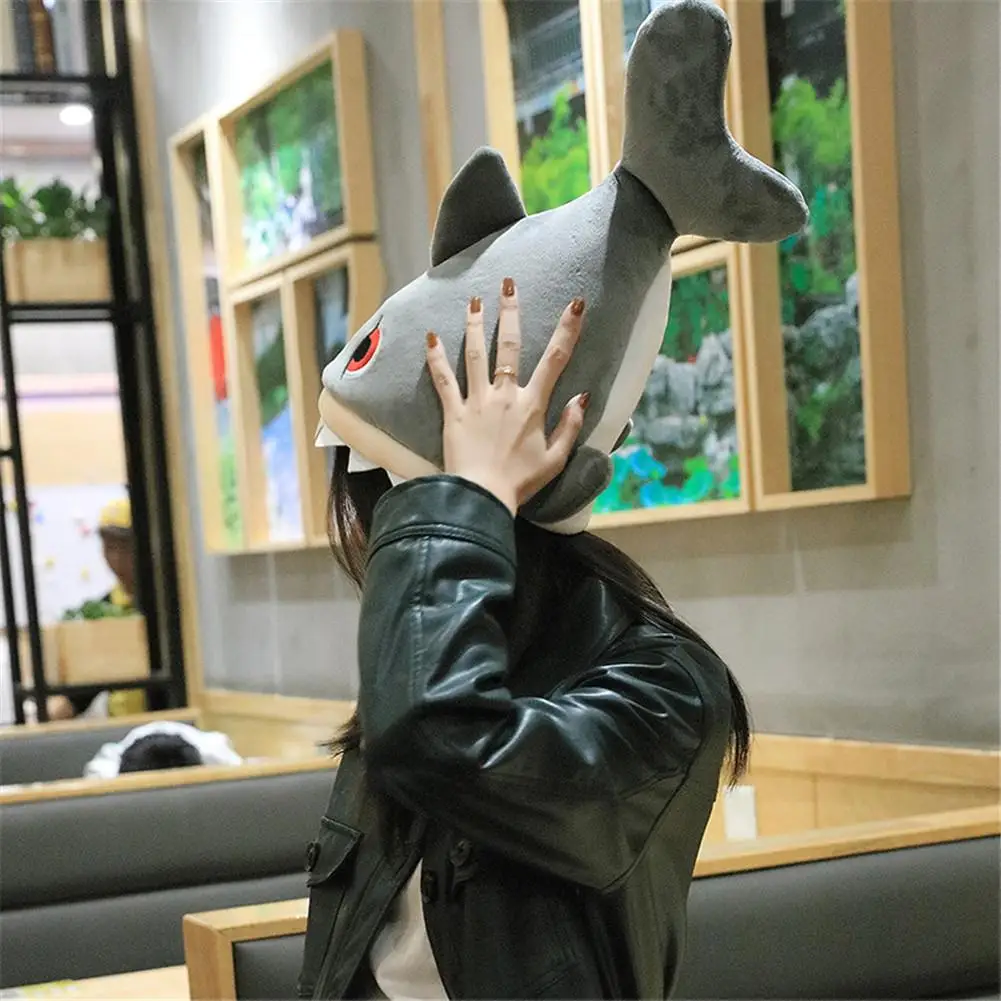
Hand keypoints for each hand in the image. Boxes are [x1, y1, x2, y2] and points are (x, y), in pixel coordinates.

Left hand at [425, 277, 589, 514]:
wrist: (481, 497)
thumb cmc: (520, 481)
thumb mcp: (556, 459)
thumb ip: (570, 427)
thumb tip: (581, 397)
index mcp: (533, 405)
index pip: (556, 360)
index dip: (567, 330)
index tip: (576, 304)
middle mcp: (505, 395)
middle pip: (510, 346)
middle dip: (511, 312)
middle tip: (509, 283)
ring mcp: (477, 401)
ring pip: (476, 355)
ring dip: (475, 325)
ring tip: (474, 301)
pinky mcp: (453, 412)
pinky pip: (443, 380)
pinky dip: (436, 358)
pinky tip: (431, 337)